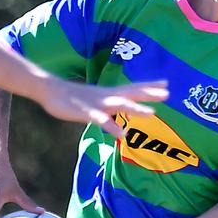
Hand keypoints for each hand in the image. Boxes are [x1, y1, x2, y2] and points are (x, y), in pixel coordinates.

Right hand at [40, 79, 167, 136]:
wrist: (50, 90)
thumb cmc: (71, 97)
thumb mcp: (93, 100)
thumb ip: (107, 105)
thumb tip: (119, 111)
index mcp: (108, 93)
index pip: (133, 87)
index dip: (149, 85)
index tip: (166, 83)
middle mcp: (106, 96)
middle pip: (131, 93)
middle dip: (150, 93)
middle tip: (168, 93)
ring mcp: (97, 104)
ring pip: (120, 105)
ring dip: (136, 108)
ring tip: (152, 113)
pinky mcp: (86, 113)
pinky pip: (102, 120)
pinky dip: (113, 126)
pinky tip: (122, 134)